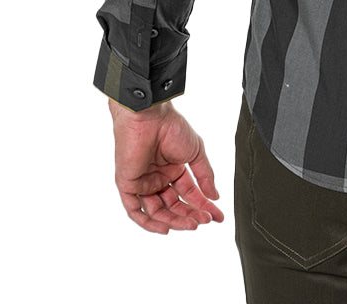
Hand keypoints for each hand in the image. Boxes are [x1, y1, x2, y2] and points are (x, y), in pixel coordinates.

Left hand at [108, 99, 225, 234]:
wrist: (150, 117)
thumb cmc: (172, 127)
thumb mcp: (196, 152)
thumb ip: (205, 175)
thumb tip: (214, 196)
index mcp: (173, 168)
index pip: (189, 194)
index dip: (203, 206)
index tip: (218, 217)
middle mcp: (157, 178)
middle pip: (174, 206)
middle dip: (190, 215)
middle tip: (206, 220)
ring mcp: (142, 183)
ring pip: (157, 212)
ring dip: (175, 220)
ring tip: (192, 224)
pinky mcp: (128, 185)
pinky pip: (135, 211)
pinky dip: (149, 223)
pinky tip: (165, 229)